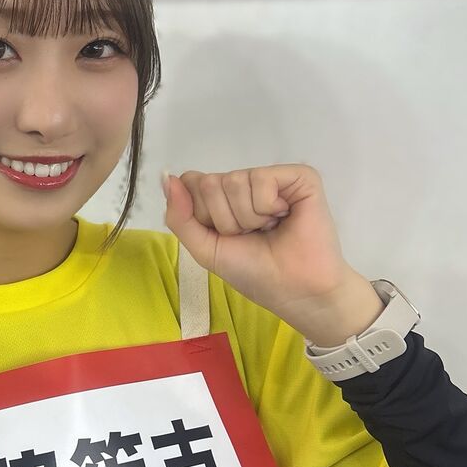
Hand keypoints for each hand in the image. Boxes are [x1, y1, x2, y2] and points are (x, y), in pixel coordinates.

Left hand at [162, 164, 351, 324]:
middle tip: (250, 235)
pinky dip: (266, 207)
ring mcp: (271, 177)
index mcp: (222, 198)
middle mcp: (244, 182)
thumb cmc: (253, 272)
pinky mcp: (299, 177)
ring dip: (247, 218)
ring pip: (233, 181)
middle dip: (224, 220)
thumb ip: (180, 216)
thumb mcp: (205, 248)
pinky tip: (283, 217)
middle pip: (208, 183)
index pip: (190, 183)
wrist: (294, 289)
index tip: (225, 237)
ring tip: (268, 229)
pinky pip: (262, 178)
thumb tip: (167, 177)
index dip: (202, 216)